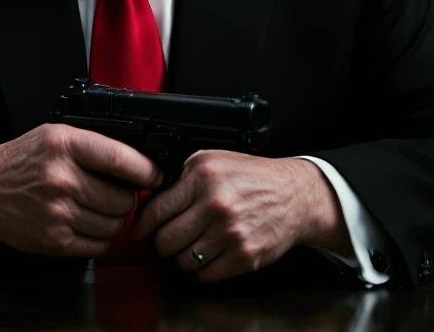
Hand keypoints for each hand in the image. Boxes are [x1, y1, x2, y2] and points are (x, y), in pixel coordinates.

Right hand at [0, 123, 163, 257]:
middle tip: (115, 190)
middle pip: (123, 198)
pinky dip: (100, 237)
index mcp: (65, 145)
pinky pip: (99, 245)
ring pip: (115, 224)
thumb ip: (95, 144)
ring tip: (96, 206)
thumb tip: (140, 160)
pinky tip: (86, 221)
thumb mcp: (57, 135)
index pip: (120, 159)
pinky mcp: (55, 240)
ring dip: (113, 217)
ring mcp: (58, 212)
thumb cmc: (24, 161)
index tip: (155, 174)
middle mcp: (62, 178)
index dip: (146, 170)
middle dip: (127, 196)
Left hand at [132, 152, 348, 282]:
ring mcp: (230, 233)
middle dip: (161, 243)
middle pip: (166, 240)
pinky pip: (206, 274)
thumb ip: (182, 176)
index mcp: (203, 178)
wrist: (294, 195)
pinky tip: (210, 254)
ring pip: (184, 260)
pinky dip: (203, 269)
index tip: (139, 231)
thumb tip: (151, 198)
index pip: (157, 210)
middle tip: (166, 239)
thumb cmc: (253, 177)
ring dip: (183, 256)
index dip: (142, 224)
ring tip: (192, 245)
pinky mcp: (244, 256)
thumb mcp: (213, 160)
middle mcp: (215, 205)